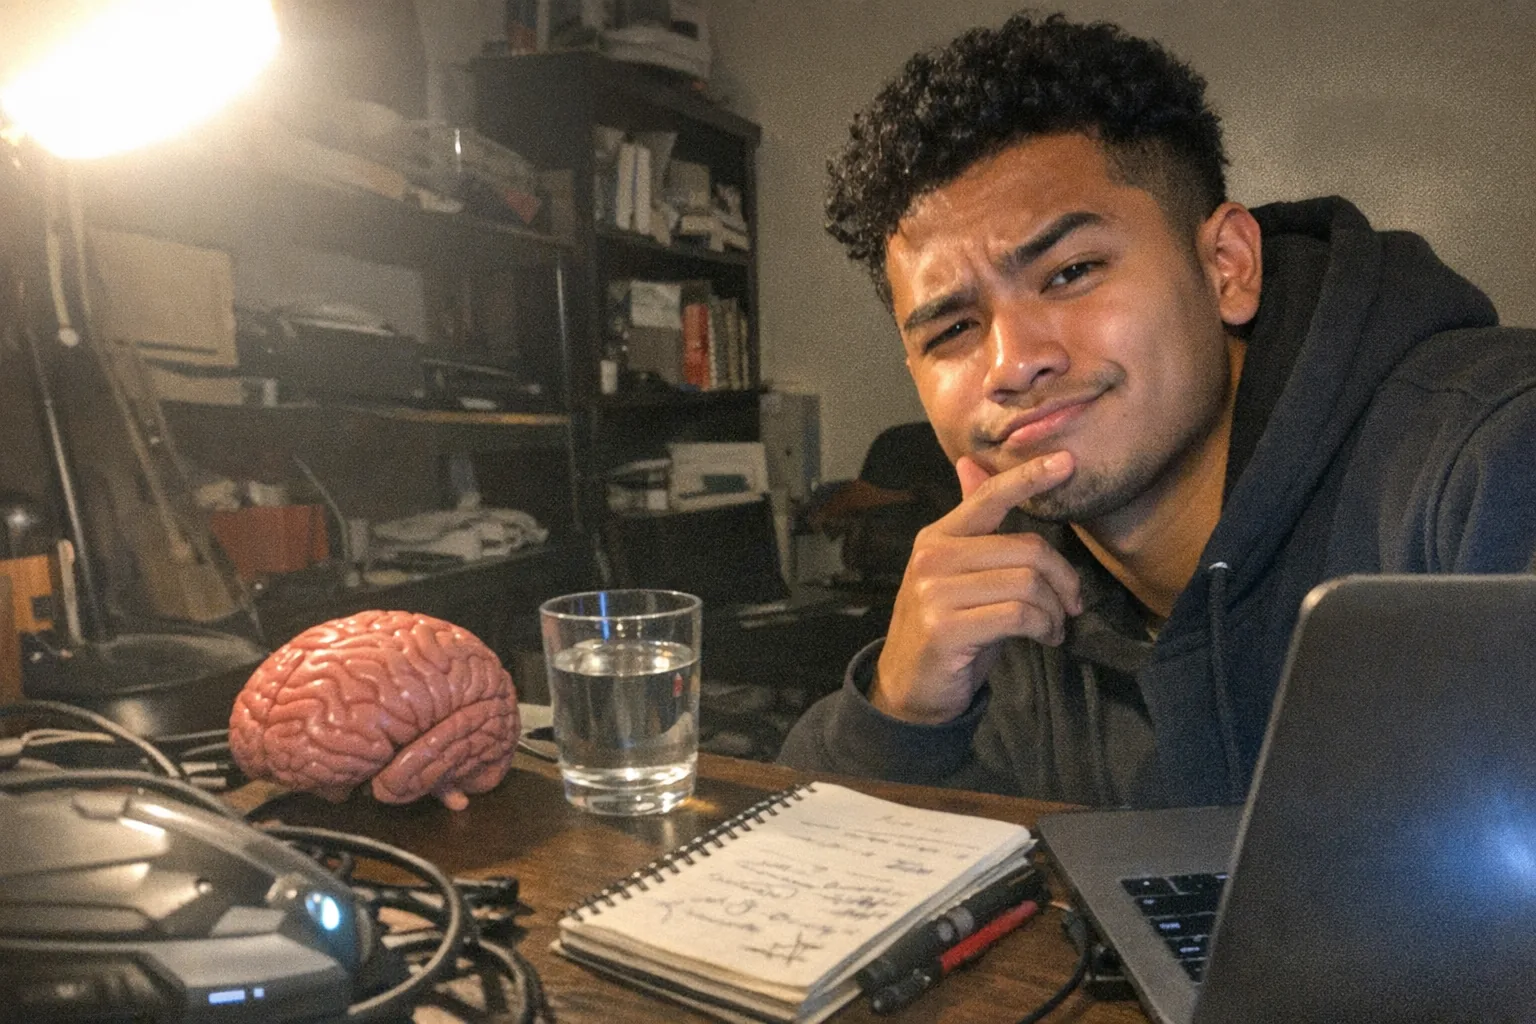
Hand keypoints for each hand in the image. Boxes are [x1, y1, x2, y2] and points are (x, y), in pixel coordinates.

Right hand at [870, 451, 1082, 723]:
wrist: (910, 686)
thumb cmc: (947, 625)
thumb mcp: (960, 572)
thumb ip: (972, 524)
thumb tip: (969, 464)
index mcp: (938, 537)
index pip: (988, 496)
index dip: (1029, 476)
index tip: (1067, 461)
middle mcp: (932, 557)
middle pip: (1027, 548)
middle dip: (1064, 579)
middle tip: (1073, 604)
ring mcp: (934, 592)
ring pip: (1027, 583)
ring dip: (1055, 610)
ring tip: (1055, 626)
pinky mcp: (945, 627)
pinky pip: (1018, 615)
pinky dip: (1044, 628)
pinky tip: (1046, 638)